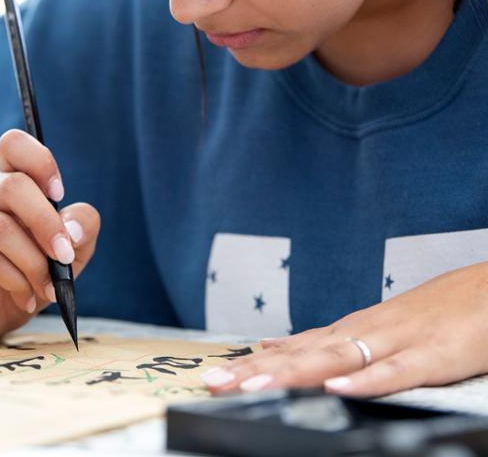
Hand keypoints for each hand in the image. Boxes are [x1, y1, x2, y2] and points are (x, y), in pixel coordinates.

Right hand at [0, 129, 99, 344]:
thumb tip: (73, 230)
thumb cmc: (31, 271)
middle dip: (47, 223)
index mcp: (14, 183)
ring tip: (48, 288)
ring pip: (1, 228)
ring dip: (34, 262)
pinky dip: (17, 281)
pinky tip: (26, 298)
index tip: (59, 192)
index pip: (14, 145)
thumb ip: (81, 230)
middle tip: (65, 256)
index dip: (40, 161)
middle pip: (13, 185)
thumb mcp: (70, 251)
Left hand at [202, 263, 487, 396]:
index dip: (254, 365)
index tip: (217, 376)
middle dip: (258, 371)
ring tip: (255, 386)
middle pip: (304, 355)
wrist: (487, 288)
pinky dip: (369, 380)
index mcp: (351, 330)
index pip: (293, 349)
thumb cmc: (432, 312)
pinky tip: (340, 388)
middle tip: (217, 382)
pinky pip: (400, 371)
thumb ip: (328, 342)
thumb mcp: (373, 328)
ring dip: (295, 374)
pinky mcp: (435, 355)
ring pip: (339, 360)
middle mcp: (365, 333)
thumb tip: (279, 348)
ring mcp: (398, 341)